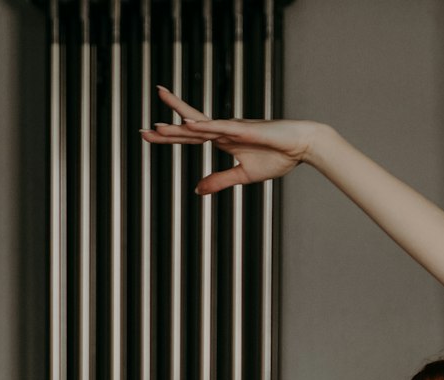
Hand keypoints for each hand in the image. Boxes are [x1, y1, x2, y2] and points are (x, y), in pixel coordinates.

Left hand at [140, 85, 328, 193]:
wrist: (302, 147)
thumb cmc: (278, 158)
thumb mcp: (243, 175)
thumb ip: (219, 181)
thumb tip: (196, 190)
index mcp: (222, 141)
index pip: (189, 138)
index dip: (169, 137)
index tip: (148, 135)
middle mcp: (223, 131)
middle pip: (188, 129)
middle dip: (165, 130)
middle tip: (142, 131)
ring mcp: (233, 129)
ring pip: (200, 127)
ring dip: (178, 127)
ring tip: (156, 127)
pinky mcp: (245, 130)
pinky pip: (220, 128)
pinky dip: (204, 126)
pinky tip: (188, 123)